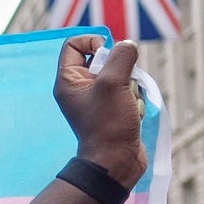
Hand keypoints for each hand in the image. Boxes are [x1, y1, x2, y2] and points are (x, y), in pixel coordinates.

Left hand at [53, 35, 147, 187]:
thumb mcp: (113, 84)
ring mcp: (96, 99)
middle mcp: (79, 88)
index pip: (73, 45)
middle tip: (121, 83)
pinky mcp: (113, 109)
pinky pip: (127, 91)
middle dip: (119, 67)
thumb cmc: (108, 125)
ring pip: (119, 74)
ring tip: (128, 102)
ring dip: (130, 85)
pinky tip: (134, 112)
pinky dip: (134, 97)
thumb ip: (120, 57)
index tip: (108, 54)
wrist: (116, 161)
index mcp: (68, 81)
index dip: (92, 42)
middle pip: (101, 58)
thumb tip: (128, 44)